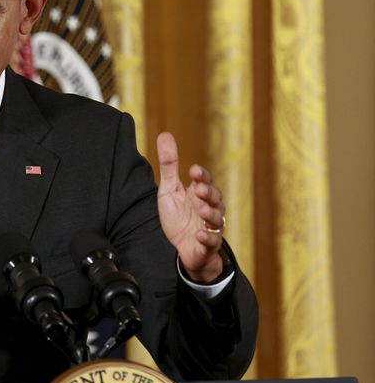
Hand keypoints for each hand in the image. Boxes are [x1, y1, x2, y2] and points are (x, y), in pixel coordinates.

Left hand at [156, 132, 225, 281]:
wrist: (183, 247)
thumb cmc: (178, 217)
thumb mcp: (169, 190)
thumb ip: (168, 165)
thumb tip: (165, 135)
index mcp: (198, 193)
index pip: (205, 180)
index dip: (202, 176)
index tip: (194, 171)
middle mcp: (208, 208)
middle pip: (215, 197)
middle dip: (209, 193)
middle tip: (200, 190)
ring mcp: (210, 226)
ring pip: (217, 218)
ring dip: (211, 214)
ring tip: (202, 210)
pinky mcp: (208, 244)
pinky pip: (211, 241)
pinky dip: (207, 238)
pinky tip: (199, 235)